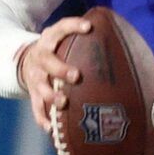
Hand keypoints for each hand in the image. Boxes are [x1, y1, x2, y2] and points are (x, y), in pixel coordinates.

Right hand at [17, 16, 92, 130]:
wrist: (27, 60)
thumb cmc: (58, 51)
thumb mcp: (64, 39)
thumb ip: (86, 40)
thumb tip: (127, 42)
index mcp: (50, 40)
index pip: (61, 28)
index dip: (73, 26)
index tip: (89, 27)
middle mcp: (41, 58)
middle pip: (48, 62)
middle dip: (61, 69)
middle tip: (76, 76)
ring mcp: (35, 77)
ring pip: (41, 87)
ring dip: (52, 95)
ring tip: (63, 102)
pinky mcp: (33, 93)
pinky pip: (36, 108)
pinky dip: (43, 118)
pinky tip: (52, 128)